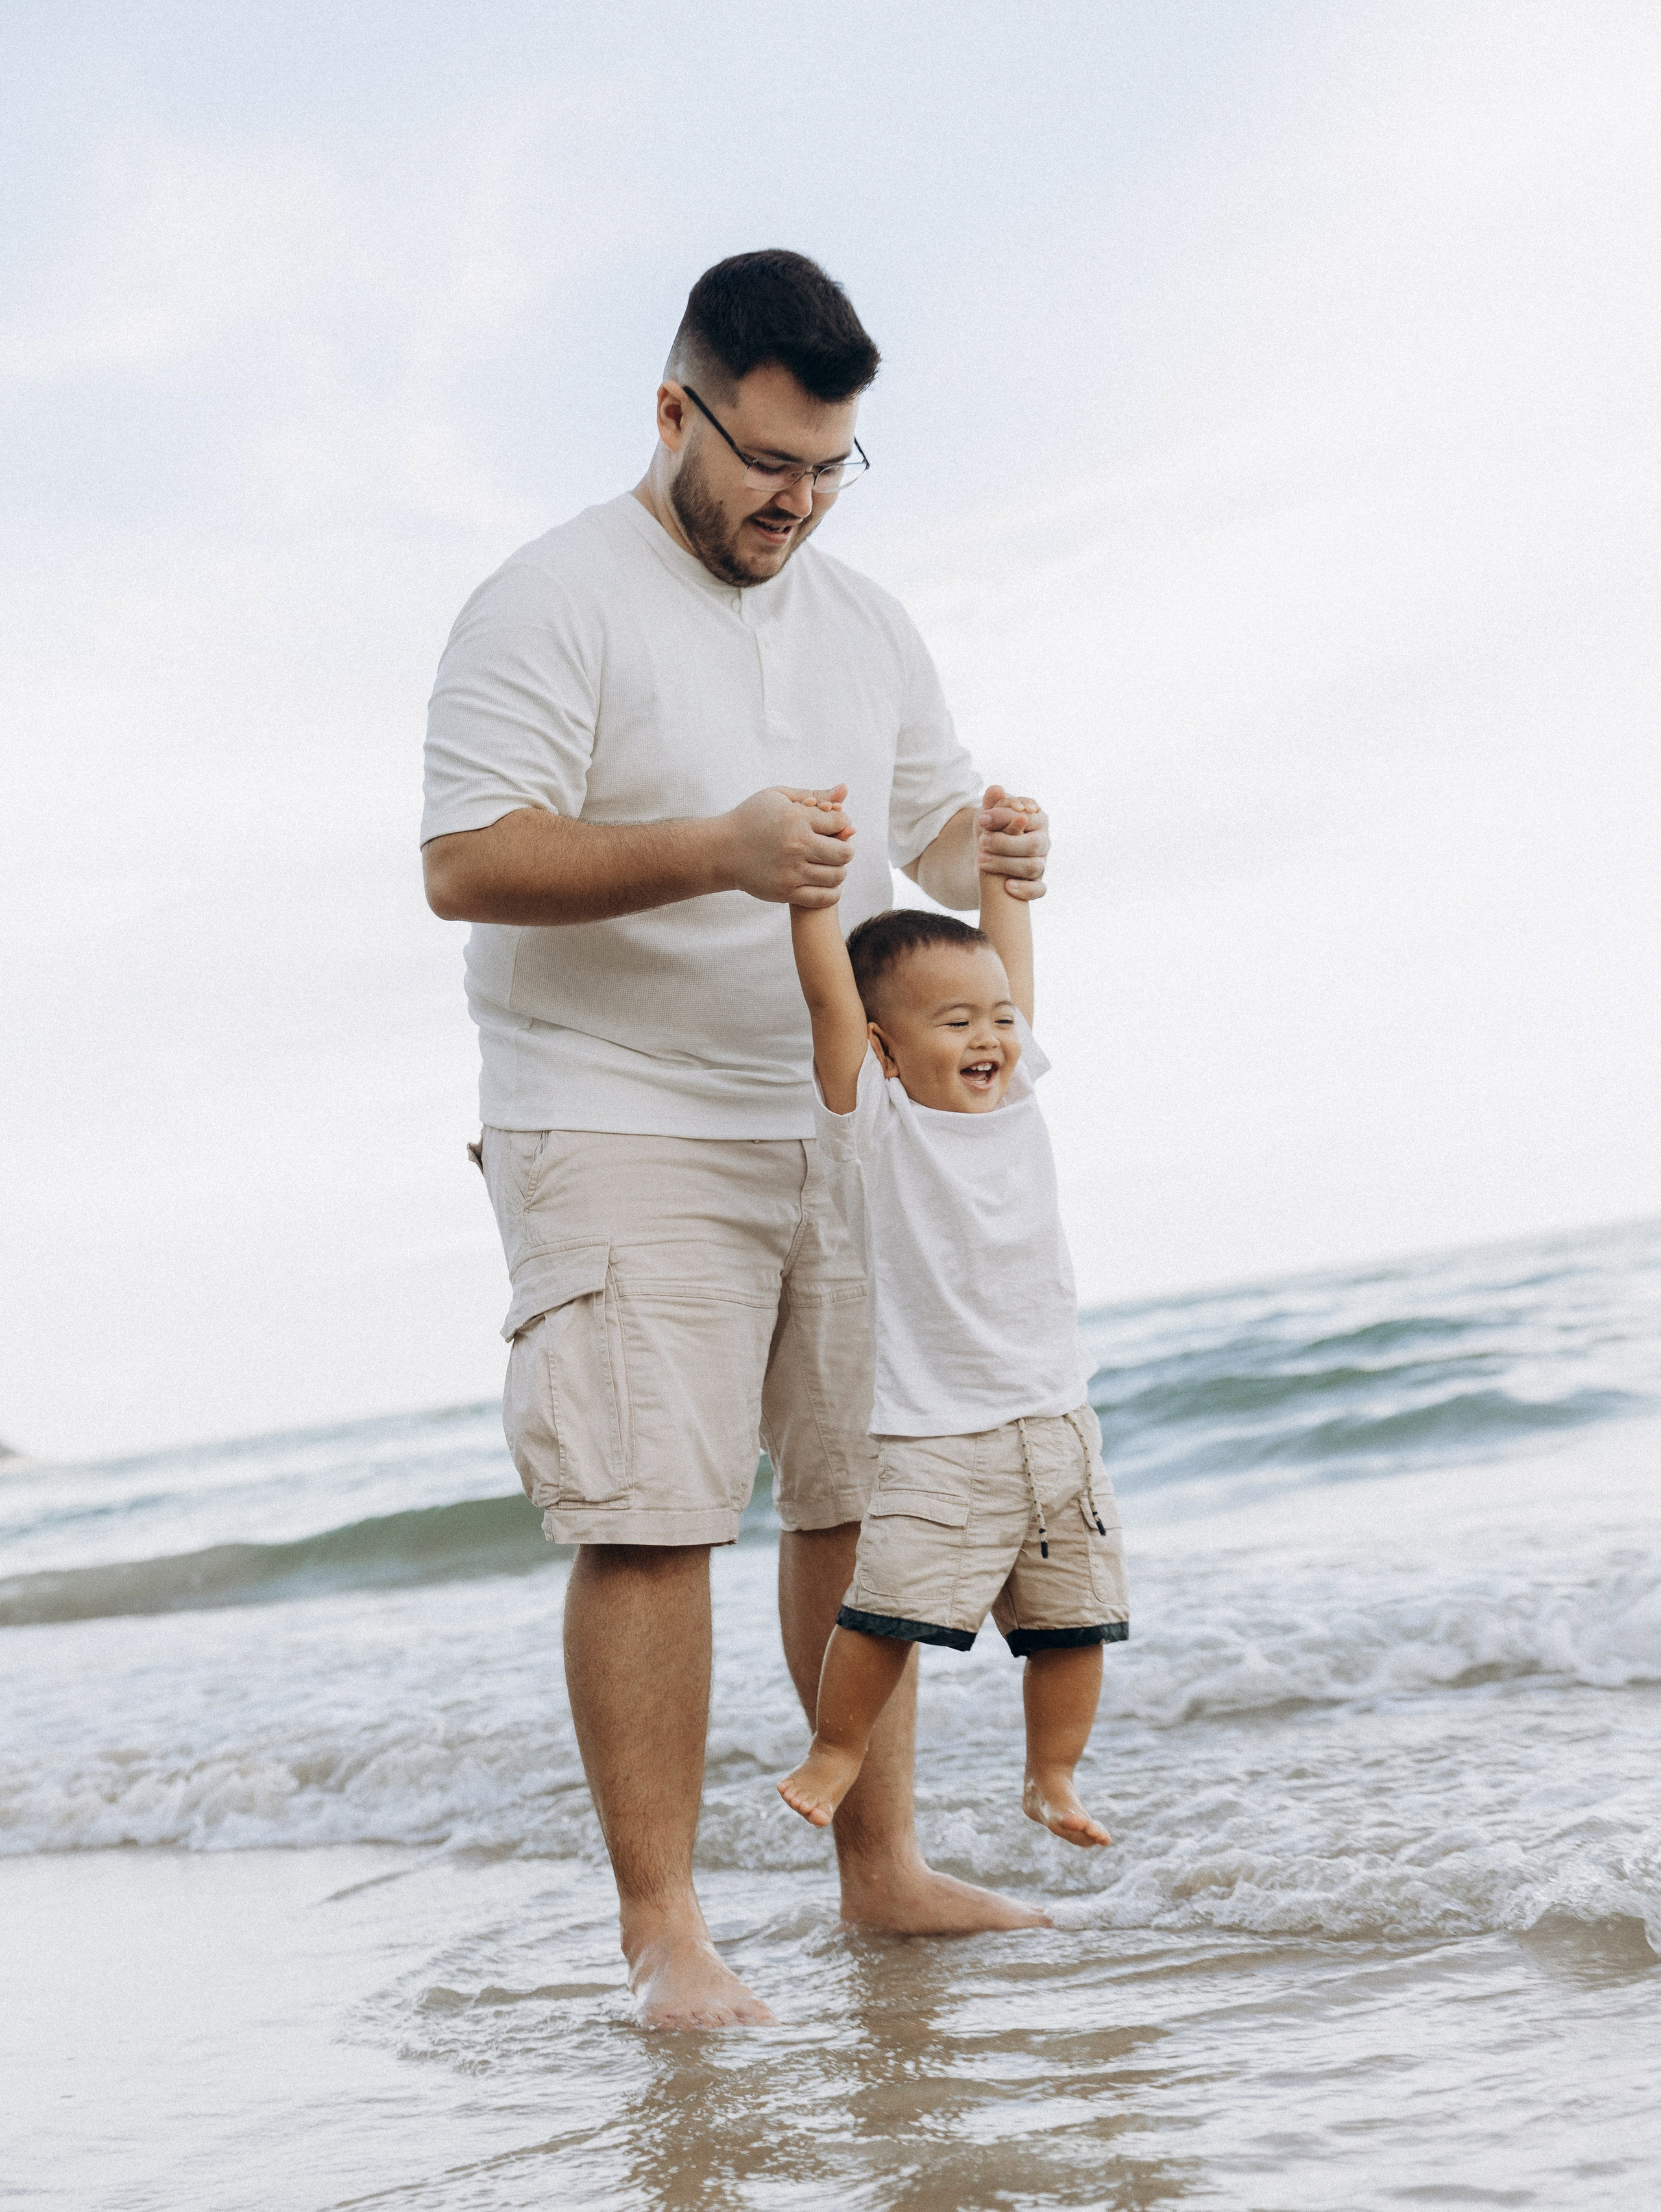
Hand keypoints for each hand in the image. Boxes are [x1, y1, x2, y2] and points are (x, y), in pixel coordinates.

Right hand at [723, 783, 854, 907]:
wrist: (721, 850)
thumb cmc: (751, 818)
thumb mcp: (779, 797)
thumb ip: (814, 795)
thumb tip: (845, 789)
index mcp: (796, 819)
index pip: (841, 823)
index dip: (841, 823)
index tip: (831, 826)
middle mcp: (796, 846)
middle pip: (845, 852)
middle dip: (844, 848)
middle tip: (834, 847)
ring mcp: (792, 872)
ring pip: (837, 876)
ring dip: (838, 869)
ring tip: (828, 864)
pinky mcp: (786, 892)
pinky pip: (824, 897)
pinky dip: (832, 891)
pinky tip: (824, 881)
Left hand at [977, 784, 1047, 901]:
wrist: (987, 853)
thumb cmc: (992, 828)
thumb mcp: (989, 813)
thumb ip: (993, 801)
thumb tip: (997, 790)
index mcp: (1038, 819)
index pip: (1028, 817)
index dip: (1005, 818)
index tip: (983, 819)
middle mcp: (1043, 841)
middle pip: (1033, 844)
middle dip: (1005, 843)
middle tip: (982, 841)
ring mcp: (1041, 863)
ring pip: (1034, 867)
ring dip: (1006, 864)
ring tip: (981, 859)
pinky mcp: (1036, 882)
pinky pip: (1039, 890)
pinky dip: (1025, 890)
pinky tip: (1007, 886)